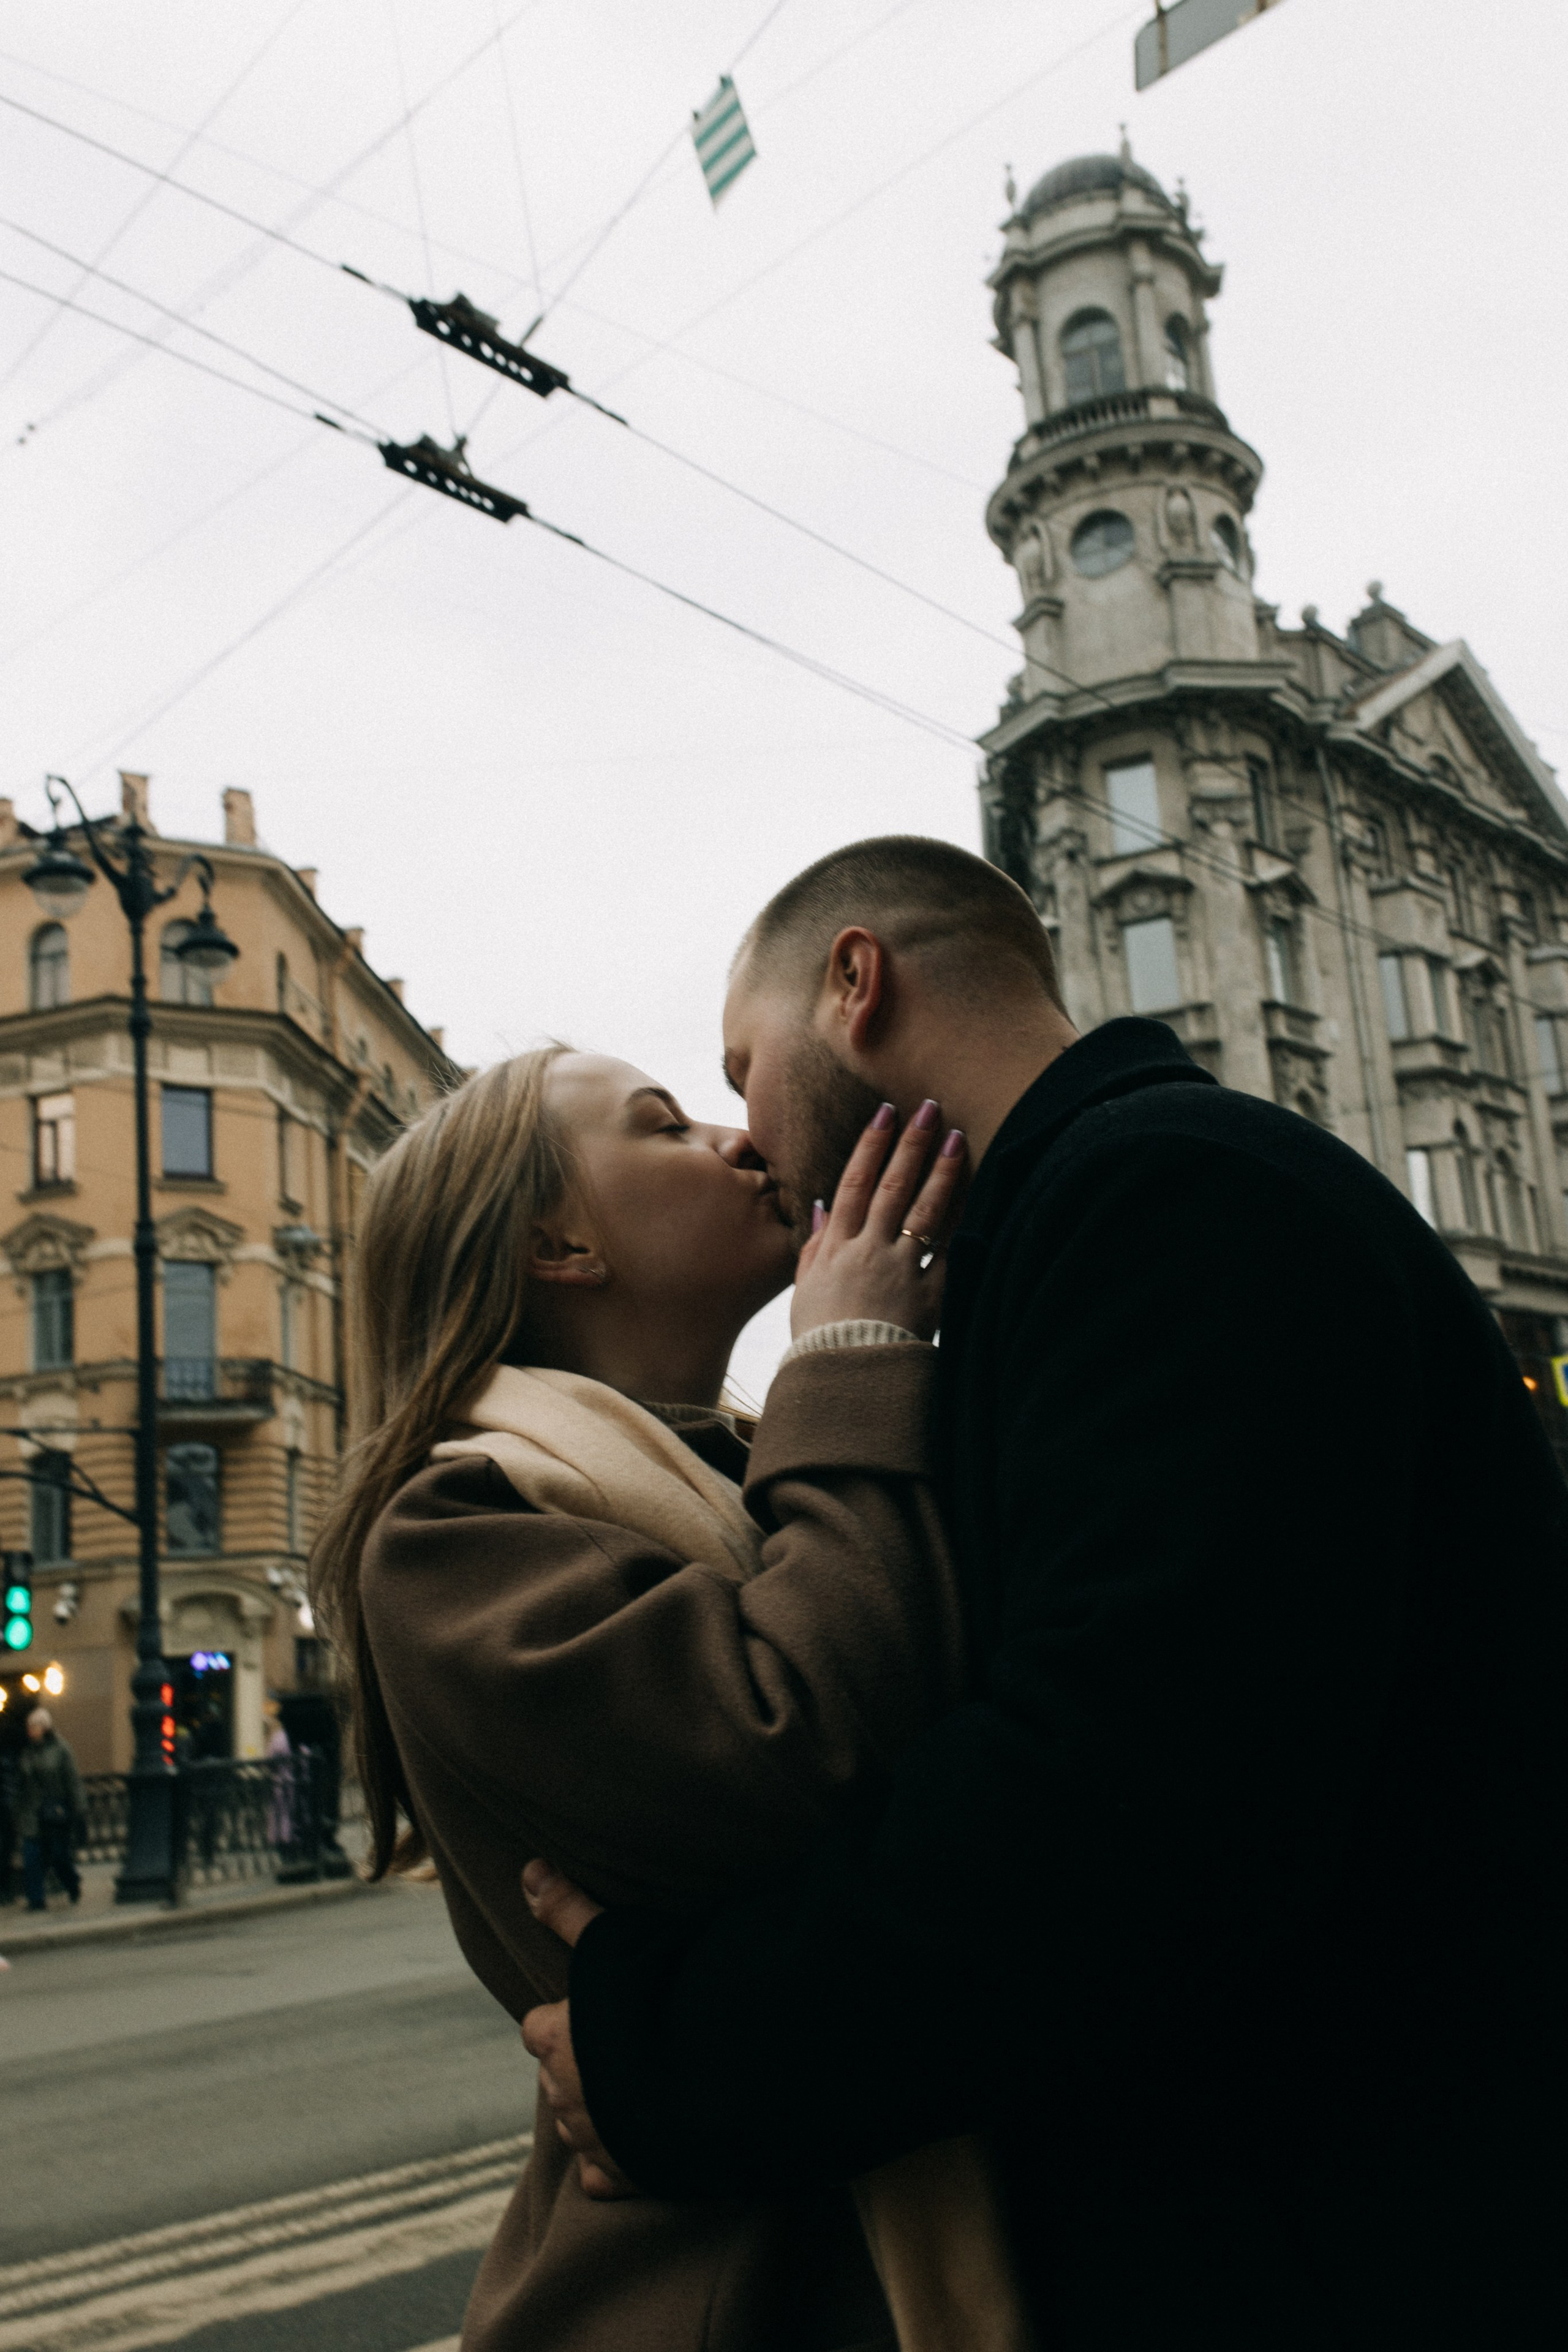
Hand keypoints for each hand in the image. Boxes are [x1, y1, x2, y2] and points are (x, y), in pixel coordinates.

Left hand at [521, 1861, 635, 2199]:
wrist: (715, 2074)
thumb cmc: (661, 1999)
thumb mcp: (611, 1943)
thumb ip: (569, 1910)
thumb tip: (526, 1869)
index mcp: (554, 2041)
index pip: (538, 2029)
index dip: (565, 2020)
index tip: (596, 2011)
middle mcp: (564, 2095)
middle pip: (557, 2078)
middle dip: (583, 2065)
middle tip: (627, 2044)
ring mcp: (593, 2140)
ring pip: (578, 2125)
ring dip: (599, 2110)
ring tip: (639, 2088)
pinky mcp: (626, 2175)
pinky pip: (602, 2176)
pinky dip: (613, 2163)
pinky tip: (637, 2143)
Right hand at [790, 1100, 964, 1341]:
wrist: (844, 1379)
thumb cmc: (821, 1338)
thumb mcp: (806, 1290)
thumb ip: (814, 1247)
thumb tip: (820, 1206)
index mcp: (836, 1248)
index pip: (854, 1183)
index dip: (871, 1145)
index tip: (886, 1113)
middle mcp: (869, 1250)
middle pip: (892, 1186)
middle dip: (911, 1144)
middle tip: (929, 1108)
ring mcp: (901, 1270)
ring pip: (924, 1210)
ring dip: (942, 1171)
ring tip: (957, 1138)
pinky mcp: (930, 1295)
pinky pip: (950, 1253)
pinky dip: (962, 1224)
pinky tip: (976, 1196)